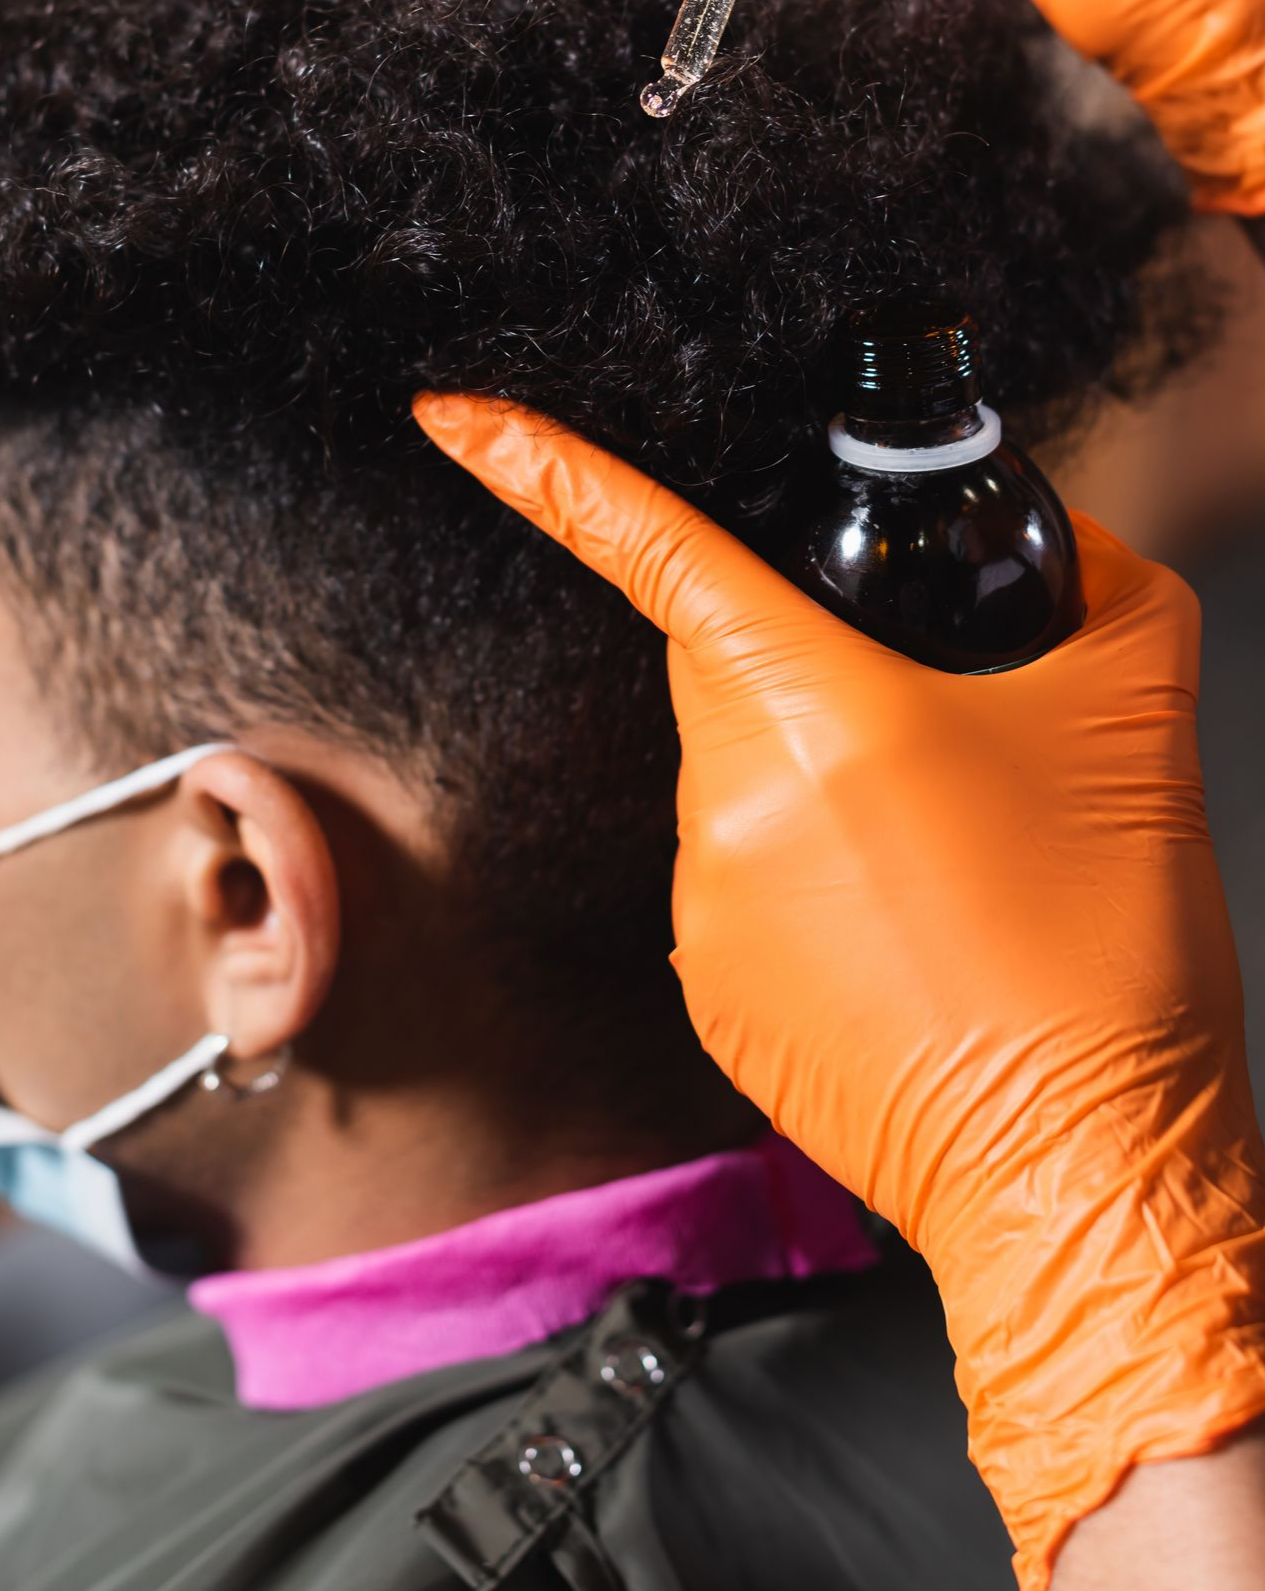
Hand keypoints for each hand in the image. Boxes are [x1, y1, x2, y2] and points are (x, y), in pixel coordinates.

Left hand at [414, 391, 1264, 1590]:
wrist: (1090, 1174)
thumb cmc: (1109, 961)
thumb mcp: (1136, 718)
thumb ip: (1101, 584)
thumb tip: (1064, 541)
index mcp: (820, 707)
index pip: (653, 549)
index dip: (541, 468)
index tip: (454, 416)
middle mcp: (734, 801)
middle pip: (726, 668)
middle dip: (810, 671)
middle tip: (936, 746)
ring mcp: (707, 909)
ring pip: (738, 780)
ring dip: (818, 790)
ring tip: (946, 874)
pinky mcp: (709, 997)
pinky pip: (739, 889)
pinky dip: (809, 890)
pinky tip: (907, 943)